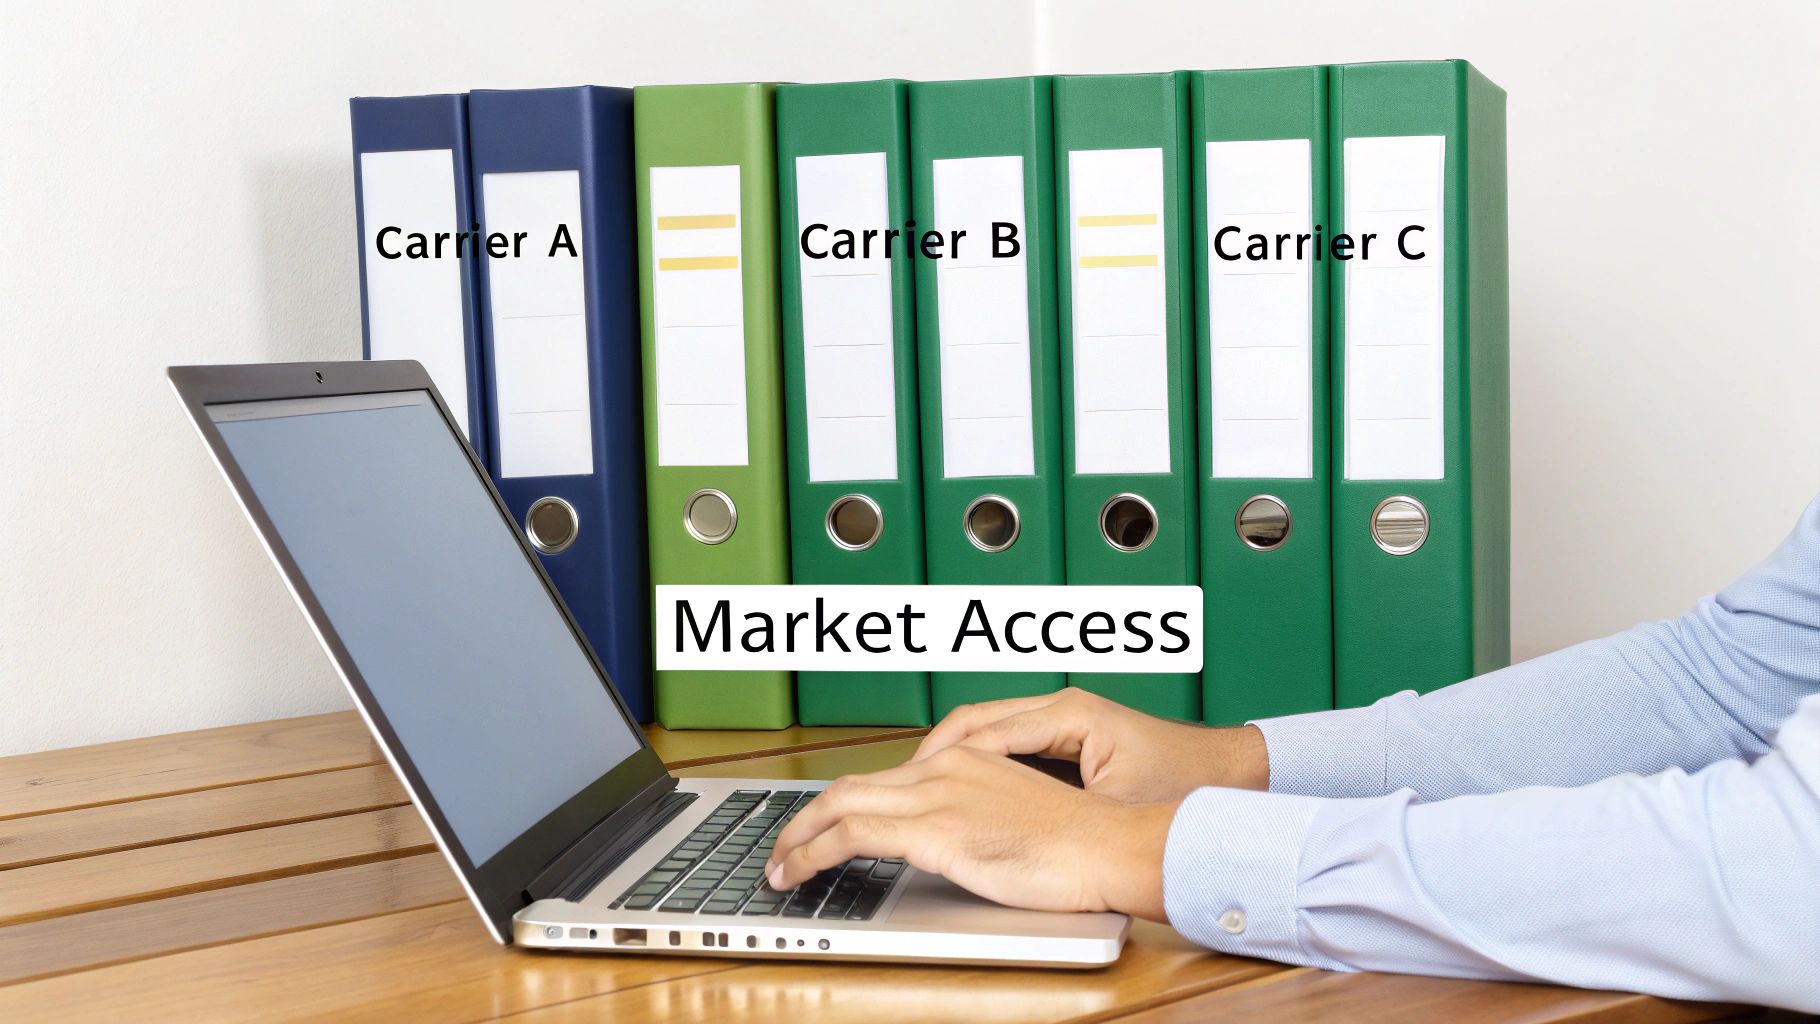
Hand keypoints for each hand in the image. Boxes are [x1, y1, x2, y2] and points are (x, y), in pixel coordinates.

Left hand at [764, 746, 1175, 919]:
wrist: (1108, 845)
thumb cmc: (1077, 845)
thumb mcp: (1014, 821)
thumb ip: (974, 822)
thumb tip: (949, 847)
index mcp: (964, 760)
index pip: (882, 778)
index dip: (839, 805)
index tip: (817, 830)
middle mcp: (943, 766)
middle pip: (850, 786)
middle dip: (804, 819)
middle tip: (782, 848)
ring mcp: (935, 794)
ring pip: (838, 805)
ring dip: (797, 838)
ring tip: (777, 867)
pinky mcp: (932, 828)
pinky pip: (850, 835)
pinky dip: (810, 853)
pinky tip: (795, 872)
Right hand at [913, 688, 1269, 803]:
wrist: (1230, 770)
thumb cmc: (1183, 782)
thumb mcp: (1111, 807)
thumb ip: (1054, 810)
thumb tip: (1001, 824)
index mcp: (1067, 713)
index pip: (982, 731)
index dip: (939, 760)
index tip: (908, 785)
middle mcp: (1060, 706)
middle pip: (973, 723)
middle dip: (932, 756)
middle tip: (898, 789)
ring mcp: (1062, 717)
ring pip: (986, 731)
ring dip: (951, 759)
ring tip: (917, 792)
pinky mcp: (1068, 735)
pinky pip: (1007, 743)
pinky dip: (977, 764)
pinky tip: (961, 792)